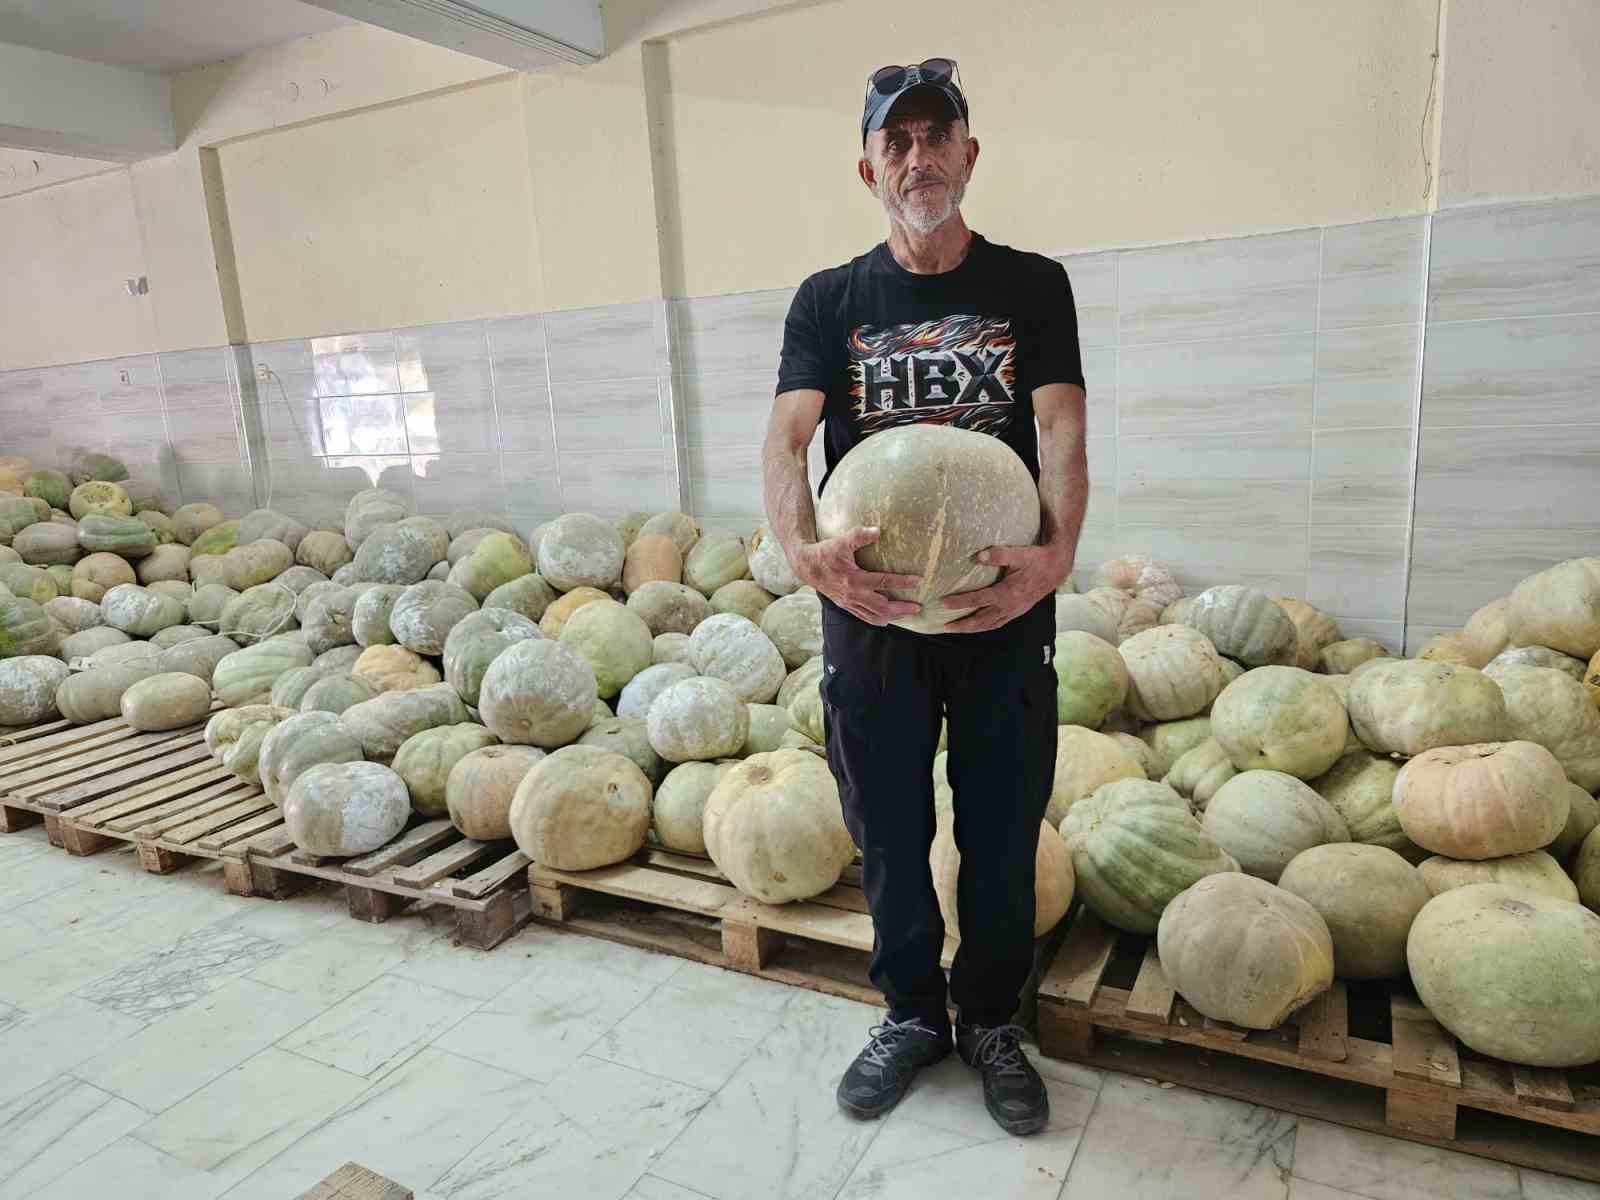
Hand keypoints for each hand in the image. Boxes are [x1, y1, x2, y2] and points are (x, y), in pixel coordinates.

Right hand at [792, 526, 922, 625]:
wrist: (807, 566)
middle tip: (918, 606)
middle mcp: (853, 595)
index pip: (883, 582)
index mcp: (854, 579)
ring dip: (893, 617)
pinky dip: (879, 619)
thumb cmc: (825, 552)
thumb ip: (859, 535)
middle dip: (902, 608)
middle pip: (882, 607)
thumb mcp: (841, 541)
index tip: (918, 581)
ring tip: (907, 613)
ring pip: (874, 616)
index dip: (902, 582)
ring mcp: (849, 603)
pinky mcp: (846, 606)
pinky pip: (865, 617)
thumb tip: (878, 531)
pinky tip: (889, 617)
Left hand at [942, 543, 1072, 633]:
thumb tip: (978, 556)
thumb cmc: (1036, 559)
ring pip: (989, 625)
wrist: (1056, 568)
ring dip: (972, 628)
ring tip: (956, 629)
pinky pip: (998, 623)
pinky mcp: (1017, 611)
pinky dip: (985, 626)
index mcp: (1006, 593)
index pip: (977, 600)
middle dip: (962, 625)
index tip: (942, 603)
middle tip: (944, 627)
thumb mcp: (1018, 554)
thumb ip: (998, 555)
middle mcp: (1009, 606)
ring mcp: (1014, 611)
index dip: (959, 602)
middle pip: (980, 620)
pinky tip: (977, 625)